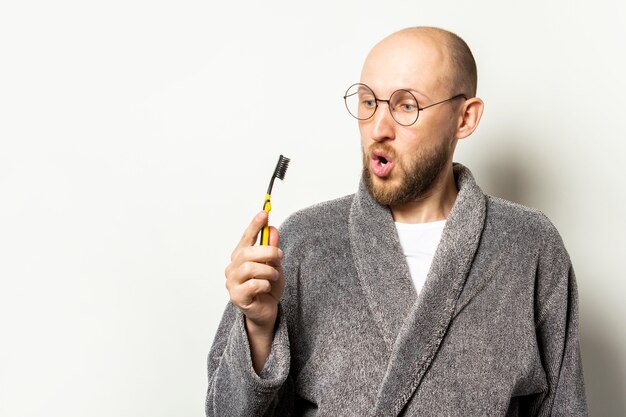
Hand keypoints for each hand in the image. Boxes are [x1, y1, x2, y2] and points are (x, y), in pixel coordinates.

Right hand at [225, 211, 283, 335]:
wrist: (267, 312)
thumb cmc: (268, 288)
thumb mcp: (274, 265)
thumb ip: (271, 249)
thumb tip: (273, 229)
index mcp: (240, 257)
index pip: (246, 238)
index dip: (254, 225)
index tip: (264, 213)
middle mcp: (233, 268)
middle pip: (248, 252)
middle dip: (267, 252)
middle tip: (280, 256)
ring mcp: (232, 282)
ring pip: (250, 268)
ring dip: (268, 271)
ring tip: (274, 276)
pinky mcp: (237, 296)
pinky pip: (253, 284)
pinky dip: (265, 284)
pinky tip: (267, 288)